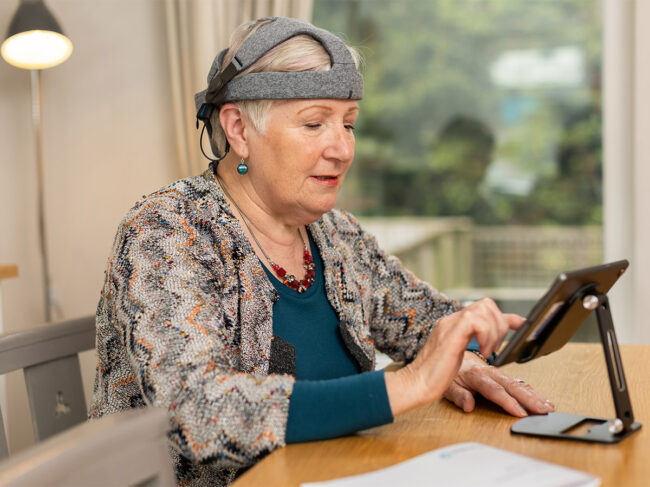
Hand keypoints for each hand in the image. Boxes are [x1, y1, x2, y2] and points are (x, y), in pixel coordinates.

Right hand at [385, 298, 524, 414]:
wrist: (416, 384)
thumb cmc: (434, 376)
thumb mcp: (460, 358)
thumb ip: (474, 348)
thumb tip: (491, 347)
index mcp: (454, 326)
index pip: (483, 310)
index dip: (505, 316)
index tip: (521, 324)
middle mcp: (452, 321)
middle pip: (486, 304)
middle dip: (500, 323)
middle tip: (496, 347)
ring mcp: (450, 325)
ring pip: (483, 308)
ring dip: (494, 330)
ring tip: (489, 350)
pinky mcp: (451, 334)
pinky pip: (476, 320)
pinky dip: (486, 334)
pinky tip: (483, 351)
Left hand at [443, 351, 554, 416]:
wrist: (451, 352)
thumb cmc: (450, 372)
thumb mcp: (448, 386)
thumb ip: (458, 396)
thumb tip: (468, 406)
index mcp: (476, 375)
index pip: (494, 390)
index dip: (508, 401)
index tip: (520, 412)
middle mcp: (490, 372)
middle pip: (511, 386)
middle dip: (529, 399)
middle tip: (543, 410)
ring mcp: (497, 373)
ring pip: (518, 383)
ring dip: (534, 395)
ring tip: (548, 406)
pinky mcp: (502, 375)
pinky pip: (518, 382)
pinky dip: (532, 390)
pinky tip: (542, 399)